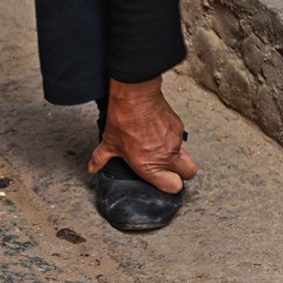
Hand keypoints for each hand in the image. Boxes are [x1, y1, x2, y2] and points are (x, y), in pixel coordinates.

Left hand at [87, 77, 197, 193]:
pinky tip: (157, 130)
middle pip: (189, 173)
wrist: (135, 96)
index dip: (170, 185)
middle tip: (170, 166)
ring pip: (183, 153)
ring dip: (174, 151)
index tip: (164, 179)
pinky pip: (179, 137)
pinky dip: (171, 137)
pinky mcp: (179, 127)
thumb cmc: (123, 120)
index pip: (174, 186)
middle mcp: (166, 156)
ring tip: (156, 143)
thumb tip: (93, 167)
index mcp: (149, 165)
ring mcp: (175, 142)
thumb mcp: (109, 143)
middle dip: (182, 172)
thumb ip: (101, 159)